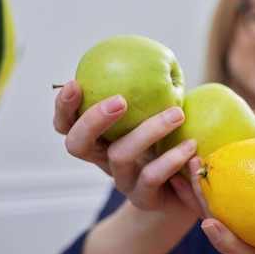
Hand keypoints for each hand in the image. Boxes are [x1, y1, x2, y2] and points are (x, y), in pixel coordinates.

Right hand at [53, 80, 197, 212]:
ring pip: (120, 155)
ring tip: (177, 114)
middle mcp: (103, 159)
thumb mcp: (158, 114)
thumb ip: (151, 91)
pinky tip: (190, 146)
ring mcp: (121, 181)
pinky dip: (171, 159)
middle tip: (120, 100)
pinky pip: (152, 177)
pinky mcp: (143, 199)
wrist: (188, 188)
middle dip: (93, 119)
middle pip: (78, 143)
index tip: (75, 83)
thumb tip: (160, 54)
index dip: (64, 106)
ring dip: (148, 131)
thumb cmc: (170, 141)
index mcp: (99, 138)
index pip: (66, 123)